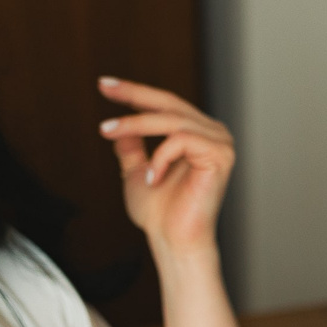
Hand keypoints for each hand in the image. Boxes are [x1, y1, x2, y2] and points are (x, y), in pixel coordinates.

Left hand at [98, 76, 233, 257]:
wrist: (173, 242)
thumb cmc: (160, 215)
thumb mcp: (136, 172)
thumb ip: (132, 148)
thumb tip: (121, 127)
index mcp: (197, 134)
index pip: (165, 104)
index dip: (135, 92)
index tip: (105, 84)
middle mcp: (213, 133)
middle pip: (169, 103)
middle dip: (133, 95)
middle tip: (104, 89)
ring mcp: (220, 143)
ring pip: (171, 120)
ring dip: (135, 124)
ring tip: (108, 133)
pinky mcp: (221, 156)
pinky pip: (182, 140)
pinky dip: (160, 156)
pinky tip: (153, 178)